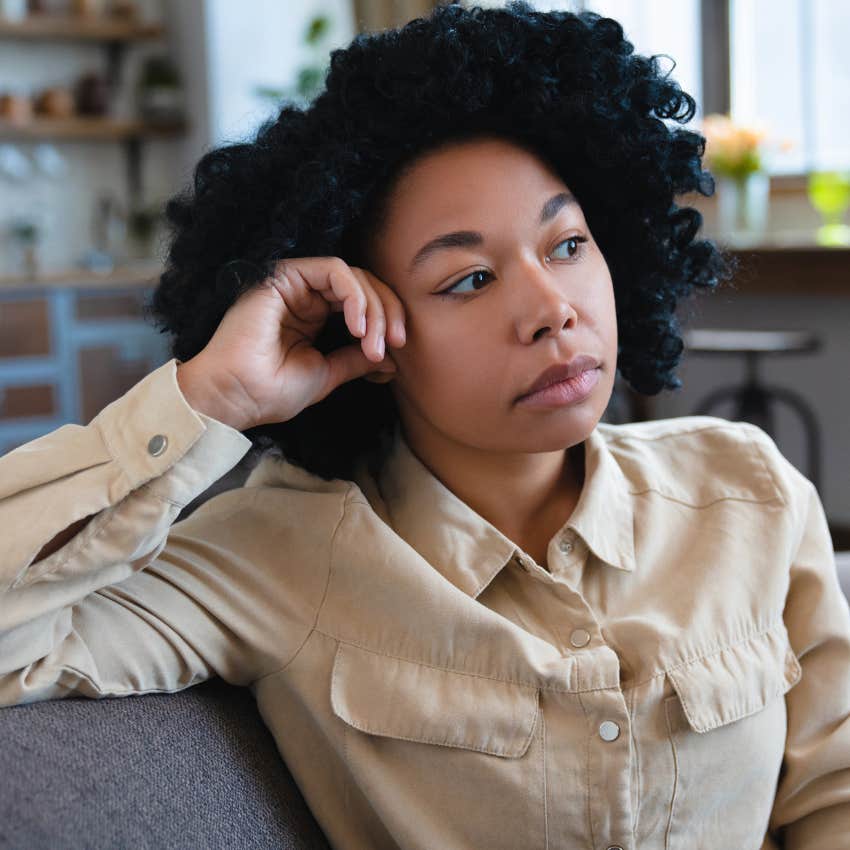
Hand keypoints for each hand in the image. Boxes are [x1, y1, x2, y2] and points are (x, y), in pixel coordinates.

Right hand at [178, 256, 405, 428]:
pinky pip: (334, 270)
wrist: (237, 396)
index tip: (398, 350)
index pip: (363, 303)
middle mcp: (307, 295)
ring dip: (374, 307)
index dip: (388, 320)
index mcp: (316, 316)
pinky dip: (354, 295)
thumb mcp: (328, 373)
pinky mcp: (286, 275)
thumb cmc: (272, 391)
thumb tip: (391, 357)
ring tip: (373, 343)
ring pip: (354, 276)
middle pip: (364, 285)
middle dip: (388, 311)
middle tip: (396, 343)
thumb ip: (357, 359)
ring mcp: (296, 284)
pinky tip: (357, 326)